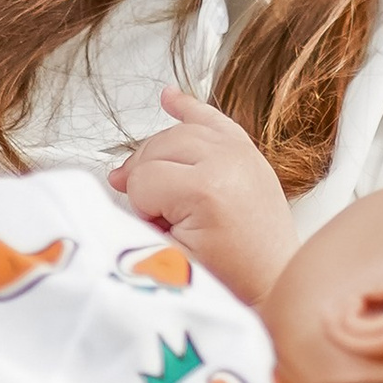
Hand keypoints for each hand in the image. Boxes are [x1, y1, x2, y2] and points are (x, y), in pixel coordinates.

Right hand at [112, 87, 299, 303]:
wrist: (269, 283)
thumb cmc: (229, 278)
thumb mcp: (168, 260)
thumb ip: (133, 224)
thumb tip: (113, 191)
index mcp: (208, 190)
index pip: (143, 178)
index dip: (141, 208)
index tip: (159, 229)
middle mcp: (228, 163)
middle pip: (156, 148)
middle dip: (145, 180)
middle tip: (153, 214)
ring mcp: (241, 154)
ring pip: (177, 131)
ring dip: (157, 155)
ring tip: (156, 187)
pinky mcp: (247, 154)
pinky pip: (213, 119)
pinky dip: (188, 108)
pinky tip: (170, 99)